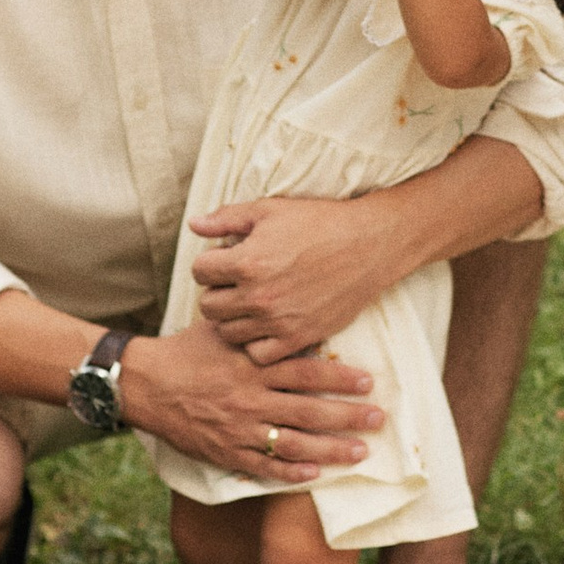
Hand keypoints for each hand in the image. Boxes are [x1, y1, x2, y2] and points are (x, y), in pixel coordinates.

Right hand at [120, 310, 383, 477]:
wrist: (145, 384)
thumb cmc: (187, 351)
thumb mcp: (223, 330)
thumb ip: (258, 326)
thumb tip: (294, 310)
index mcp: (252, 366)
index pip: (306, 373)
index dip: (340, 379)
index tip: (369, 382)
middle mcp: (250, 399)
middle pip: (309, 411)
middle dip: (348, 417)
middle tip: (379, 419)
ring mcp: (239, 429)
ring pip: (293, 444)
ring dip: (331, 450)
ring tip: (360, 452)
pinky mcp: (225, 452)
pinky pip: (263, 466)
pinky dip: (289, 472)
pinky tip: (314, 475)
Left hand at [186, 191, 413, 357]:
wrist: (368, 246)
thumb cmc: (319, 222)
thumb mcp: (269, 210)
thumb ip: (227, 218)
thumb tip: (194, 224)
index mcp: (246, 261)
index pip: (199, 271)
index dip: (209, 262)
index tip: (226, 258)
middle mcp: (258, 295)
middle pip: (208, 306)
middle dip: (217, 291)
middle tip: (236, 282)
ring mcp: (277, 321)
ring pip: (228, 332)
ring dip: (233, 318)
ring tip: (250, 302)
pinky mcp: (298, 337)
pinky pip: (258, 353)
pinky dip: (256, 342)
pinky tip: (266, 324)